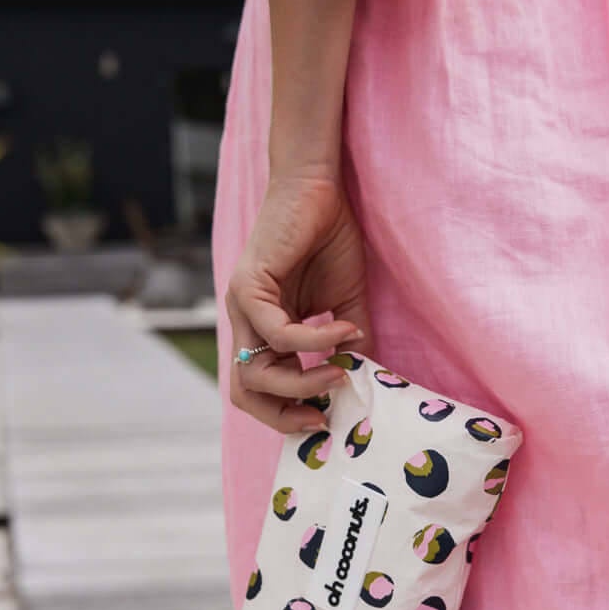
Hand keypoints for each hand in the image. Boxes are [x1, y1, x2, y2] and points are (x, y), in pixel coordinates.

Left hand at [225, 168, 371, 433]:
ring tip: (342, 372)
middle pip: (244, 392)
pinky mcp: (247, 287)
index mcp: (264, 333)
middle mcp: (245, 324)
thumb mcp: (346, 304)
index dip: (287, 413)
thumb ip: (349, 344)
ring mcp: (242, 307)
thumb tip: (366, 384)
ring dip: (303, 381)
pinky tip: (343, 331)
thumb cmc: (328, 239)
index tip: (325, 420)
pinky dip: (314, 341)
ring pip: (256, 370)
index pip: (259, 390)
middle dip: (282, 414)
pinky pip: (277, 332)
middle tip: (322, 416)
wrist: (317, 189)